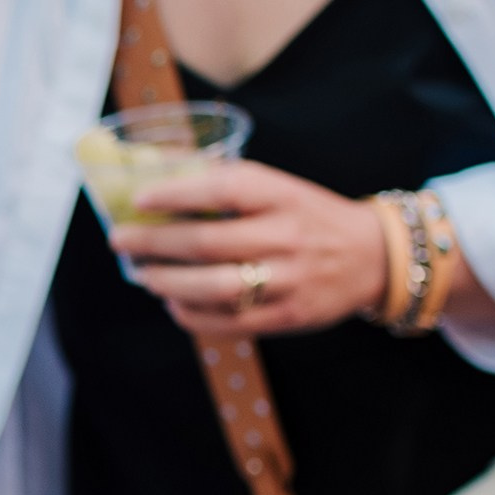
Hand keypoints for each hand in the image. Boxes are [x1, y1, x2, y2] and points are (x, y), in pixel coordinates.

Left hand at [117, 160, 388, 335]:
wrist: (374, 258)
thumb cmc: (309, 217)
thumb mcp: (279, 189)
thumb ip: (226, 185)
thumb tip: (154, 172)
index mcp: (284, 196)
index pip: (225, 189)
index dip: (177, 192)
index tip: (140, 198)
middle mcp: (288, 238)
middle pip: (208, 243)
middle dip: (154, 243)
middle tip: (121, 240)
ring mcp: (289, 281)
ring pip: (214, 288)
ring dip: (167, 282)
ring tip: (143, 274)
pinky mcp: (287, 317)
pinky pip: (227, 322)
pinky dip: (190, 314)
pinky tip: (172, 301)